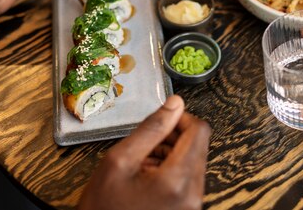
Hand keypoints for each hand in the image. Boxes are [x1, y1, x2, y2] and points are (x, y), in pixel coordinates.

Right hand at [78, 95, 210, 209]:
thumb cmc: (103, 208)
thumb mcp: (119, 161)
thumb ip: (150, 129)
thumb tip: (175, 104)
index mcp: (177, 180)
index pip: (199, 132)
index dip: (182, 118)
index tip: (163, 118)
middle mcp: (193, 195)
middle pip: (199, 147)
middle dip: (175, 137)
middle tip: (147, 141)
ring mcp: (192, 206)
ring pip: (194, 162)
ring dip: (172, 153)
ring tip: (142, 160)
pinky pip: (188, 180)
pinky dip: (172, 170)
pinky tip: (147, 175)